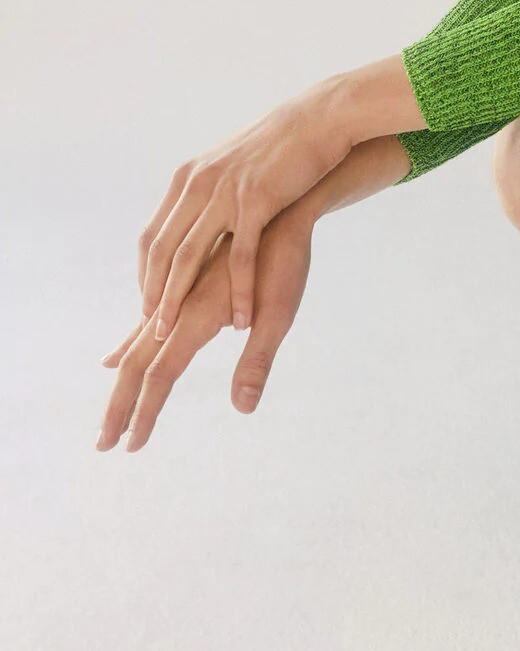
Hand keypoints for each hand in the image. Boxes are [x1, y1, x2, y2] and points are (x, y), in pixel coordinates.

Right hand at [99, 204, 316, 451]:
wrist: (279, 203)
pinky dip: (128, 346)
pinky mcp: (182, 283)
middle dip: (120, 406)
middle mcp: (177, 305)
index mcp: (196, 317)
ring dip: (122, 381)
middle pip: (137, 363)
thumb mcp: (280, 312)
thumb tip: (243, 407)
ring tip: (111, 412)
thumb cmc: (286, 261)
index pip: (160, 375)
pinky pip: (145, 322)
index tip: (131, 446)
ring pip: (137, 343)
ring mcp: (176, 292)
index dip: (144, 412)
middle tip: (103, 445)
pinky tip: (117, 355)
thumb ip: (257, 359)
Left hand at [137, 82, 351, 342]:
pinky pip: (241, 255)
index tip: (150, 305)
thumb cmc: (282, 148)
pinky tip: (241, 319)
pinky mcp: (257, 200)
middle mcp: (199, 184)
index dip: (147, 274)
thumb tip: (200, 221)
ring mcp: (226, 192)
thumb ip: (210, 193)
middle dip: (154, 293)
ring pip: (189, 255)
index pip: (153, 235)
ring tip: (173, 333)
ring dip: (176, 298)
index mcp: (189, 178)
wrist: (320, 120)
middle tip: (153, 330)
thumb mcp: (232, 166)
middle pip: (163, 249)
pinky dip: (238, 291)